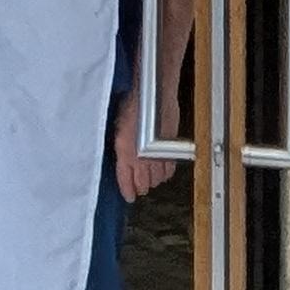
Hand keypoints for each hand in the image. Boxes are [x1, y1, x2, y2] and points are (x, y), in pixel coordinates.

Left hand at [113, 85, 177, 202]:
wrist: (154, 94)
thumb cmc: (134, 105)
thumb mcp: (118, 128)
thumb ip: (121, 148)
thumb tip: (123, 159)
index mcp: (126, 153)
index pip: (126, 181)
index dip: (128, 191)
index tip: (129, 196)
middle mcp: (143, 157)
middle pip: (144, 183)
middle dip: (141, 187)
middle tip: (139, 188)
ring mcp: (159, 154)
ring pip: (158, 178)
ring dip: (154, 180)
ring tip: (150, 179)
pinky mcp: (171, 149)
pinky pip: (170, 169)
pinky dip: (166, 172)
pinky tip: (162, 170)